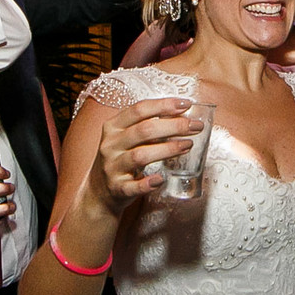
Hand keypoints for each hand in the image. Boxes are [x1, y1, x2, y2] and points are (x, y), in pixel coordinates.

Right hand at [87, 97, 202, 213]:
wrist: (99, 190)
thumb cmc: (120, 159)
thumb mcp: (125, 138)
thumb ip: (146, 127)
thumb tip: (180, 116)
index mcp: (113, 127)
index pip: (138, 110)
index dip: (163, 105)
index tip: (186, 104)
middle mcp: (110, 145)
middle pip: (143, 130)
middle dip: (173, 126)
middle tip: (195, 126)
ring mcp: (112, 167)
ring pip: (140, 156)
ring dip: (167, 150)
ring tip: (187, 145)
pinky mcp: (117, 188)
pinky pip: (133, 186)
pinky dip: (148, 183)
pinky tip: (160, 179)